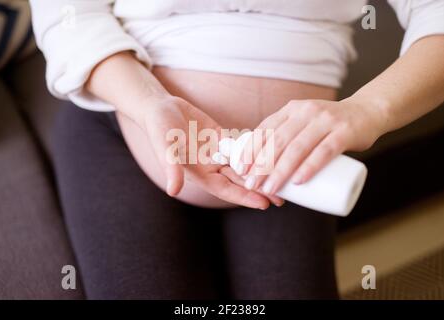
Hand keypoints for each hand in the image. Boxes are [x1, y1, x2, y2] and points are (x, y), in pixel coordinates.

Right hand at [134, 95, 280, 208]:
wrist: (160, 108)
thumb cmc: (159, 130)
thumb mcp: (165, 149)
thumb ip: (172, 168)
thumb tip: (174, 191)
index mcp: (199, 174)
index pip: (226, 189)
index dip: (245, 196)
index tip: (265, 204)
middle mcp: (211, 166)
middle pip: (240, 180)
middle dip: (260, 188)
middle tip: (283, 196)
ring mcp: (218, 152)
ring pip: (244, 164)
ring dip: (262, 170)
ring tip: (283, 176)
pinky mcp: (222, 137)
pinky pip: (241, 144)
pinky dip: (256, 147)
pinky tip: (275, 149)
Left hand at [240, 97, 385, 194]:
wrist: (368, 112)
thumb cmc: (330, 124)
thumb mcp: (305, 121)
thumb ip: (287, 134)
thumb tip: (261, 163)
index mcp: (292, 109)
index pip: (265, 129)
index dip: (250, 149)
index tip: (240, 168)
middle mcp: (306, 111)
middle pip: (278, 141)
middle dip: (261, 165)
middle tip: (251, 184)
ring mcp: (326, 121)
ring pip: (298, 148)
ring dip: (280, 171)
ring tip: (269, 188)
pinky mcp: (344, 133)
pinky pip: (324, 151)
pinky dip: (310, 167)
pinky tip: (298, 181)